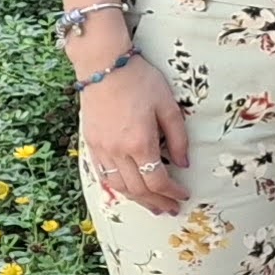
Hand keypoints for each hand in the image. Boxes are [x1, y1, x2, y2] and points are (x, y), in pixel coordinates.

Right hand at [77, 40, 191, 217]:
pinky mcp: (91, 143)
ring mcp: (101, 149)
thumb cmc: (140, 81)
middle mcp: (118, 151)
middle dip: (157, 202)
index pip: (158, 180)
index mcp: (140, 143)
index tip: (184, 195)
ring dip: (137, 200)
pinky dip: (118, 187)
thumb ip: (178, 137)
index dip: (172, 192)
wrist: (103, 65)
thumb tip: (184, 163)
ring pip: (118, 187)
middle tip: (171, 209)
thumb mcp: (168, 105)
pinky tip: (127, 190)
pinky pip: (103, 175)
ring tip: (152, 205)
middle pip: (138, 190)